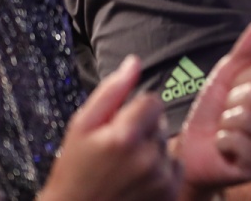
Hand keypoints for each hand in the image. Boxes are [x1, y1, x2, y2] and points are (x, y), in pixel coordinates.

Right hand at [40, 55, 180, 200]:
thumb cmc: (74, 170)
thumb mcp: (81, 126)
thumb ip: (111, 91)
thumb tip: (134, 62)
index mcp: (124, 136)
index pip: (152, 100)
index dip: (135, 110)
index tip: (119, 125)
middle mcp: (147, 157)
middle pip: (160, 122)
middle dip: (142, 130)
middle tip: (117, 150)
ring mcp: (160, 178)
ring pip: (166, 144)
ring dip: (151, 149)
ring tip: (125, 166)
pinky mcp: (168, 193)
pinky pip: (175, 165)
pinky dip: (161, 169)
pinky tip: (138, 178)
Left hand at [172, 18, 250, 197]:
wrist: (196, 150)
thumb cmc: (214, 113)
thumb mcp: (227, 76)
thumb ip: (247, 51)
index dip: (237, 84)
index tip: (232, 97)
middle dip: (230, 105)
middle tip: (227, 118)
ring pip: (247, 119)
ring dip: (225, 125)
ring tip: (227, 133)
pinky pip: (238, 142)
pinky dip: (223, 143)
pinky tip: (226, 149)